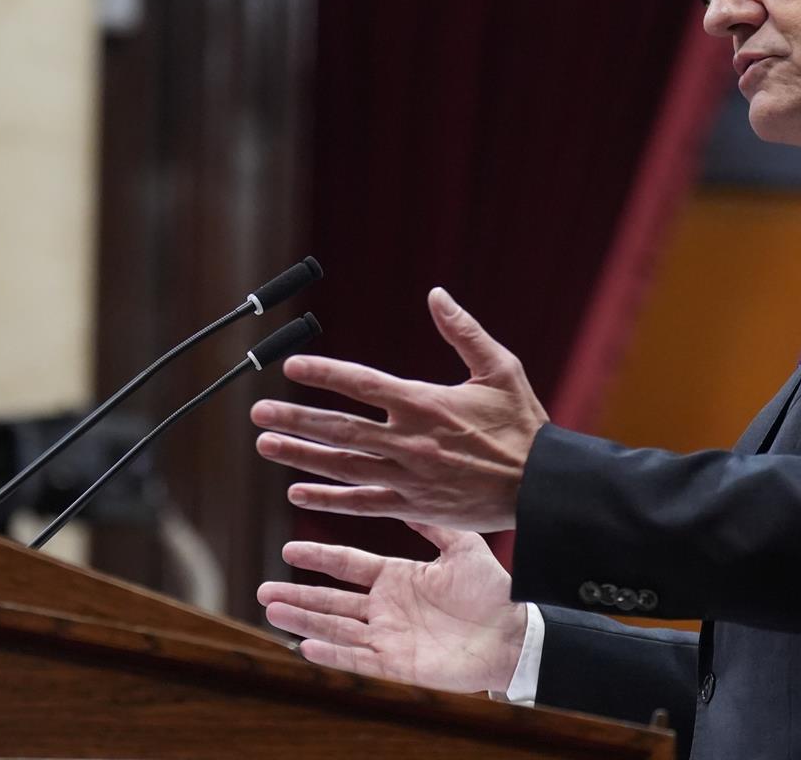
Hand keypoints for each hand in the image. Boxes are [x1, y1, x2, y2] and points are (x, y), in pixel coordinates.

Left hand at [251, 287, 547, 532]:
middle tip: (259, 412)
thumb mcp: (501, 369)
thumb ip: (464, 332)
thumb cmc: (523, 426)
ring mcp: (409, 478)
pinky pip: (362, 503)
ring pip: (343, 466)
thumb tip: (436, 295)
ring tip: (265, 444)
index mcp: (426, 403)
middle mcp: (410, 441)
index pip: (362, 385)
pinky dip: (328, 500)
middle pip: (341, 428)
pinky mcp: (414, 506)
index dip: (324, 374)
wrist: (541, 488)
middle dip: (296, 418)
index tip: (291, 366)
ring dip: (301, 455)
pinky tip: (296, 494)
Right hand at [258, 522, 527, 694]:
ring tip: (272, 610)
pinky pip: (358, 659)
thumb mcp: (462, 547)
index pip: (348, 565)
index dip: (319, 557)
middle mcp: (386, 607)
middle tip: (263, 590)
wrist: (515, 635)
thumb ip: (433, 524)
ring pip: (336, 627)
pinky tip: (306, 645)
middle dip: (298, 594)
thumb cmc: (492, 592)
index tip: (288, 549)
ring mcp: (389, 637)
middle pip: (332, 599)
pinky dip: (332, 653)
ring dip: (304, 620)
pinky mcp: (398, 665)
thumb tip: (410, 491)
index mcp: (397, 577)